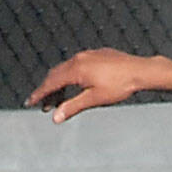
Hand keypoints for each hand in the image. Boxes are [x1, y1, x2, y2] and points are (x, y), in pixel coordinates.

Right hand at [26, 48, 155, 122]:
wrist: (141, 70)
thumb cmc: (120, 85)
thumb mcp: (95, 99)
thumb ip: (73, 107)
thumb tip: (56, 117)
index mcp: (75, 69)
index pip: (51, 83)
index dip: (39, 94)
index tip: (30, 102)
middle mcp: (78, 58)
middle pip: (55, 75)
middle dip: (48, 90)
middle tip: (43, 105)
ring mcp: (88, 55)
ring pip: (66, 69)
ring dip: (60, 83)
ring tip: (59, 99)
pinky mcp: (97, 54)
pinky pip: (77, 64)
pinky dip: (71, 76)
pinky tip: (75, 85)